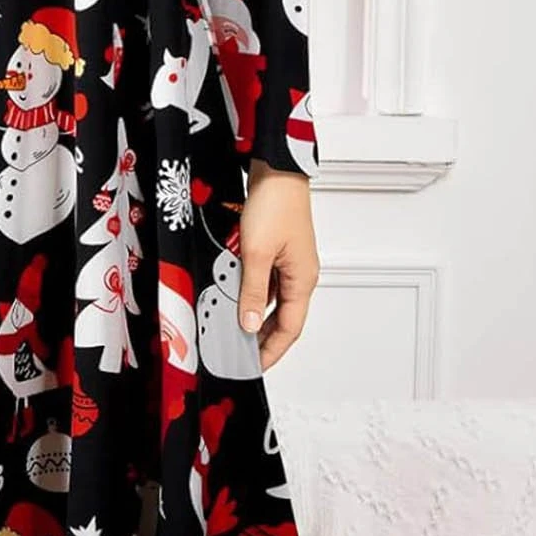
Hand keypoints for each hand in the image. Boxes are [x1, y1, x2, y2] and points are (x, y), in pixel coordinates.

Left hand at [237, 161, 319, 369]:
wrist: (277, 170)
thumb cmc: (274, 205)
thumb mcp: (255, 253)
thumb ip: (252, 292)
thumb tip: (249, 325)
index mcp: (302, 280)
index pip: (290, 329)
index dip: (272, 351)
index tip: (254, 366)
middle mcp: (300, 275)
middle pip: (283, 318)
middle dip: (262, 338)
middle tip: (240, 353)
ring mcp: (289, 263)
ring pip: (273, 300)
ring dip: (255, 314)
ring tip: (233, 329)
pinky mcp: (277, 250)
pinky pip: (266, 281)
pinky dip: (251, 293)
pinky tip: (235, 296)